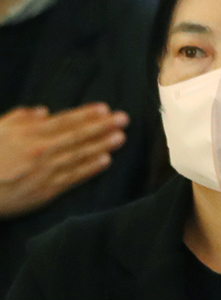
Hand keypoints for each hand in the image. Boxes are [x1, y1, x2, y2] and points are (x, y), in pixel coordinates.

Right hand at [0, 103, 127, 217]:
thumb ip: (18, 119)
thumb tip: (43, 112)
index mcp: (27, 135)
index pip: (63, 121)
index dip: (86, 115)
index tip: (105, 108)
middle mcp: (40, 152)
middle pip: (76, 137)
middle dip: (102, 127)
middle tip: (124, 119)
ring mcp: (44, 172)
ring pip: (79, 156)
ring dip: (101, 146)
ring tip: (120, 138)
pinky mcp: (45, 191)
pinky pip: (72, 177)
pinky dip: (89, 169)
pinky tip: (105, 161)